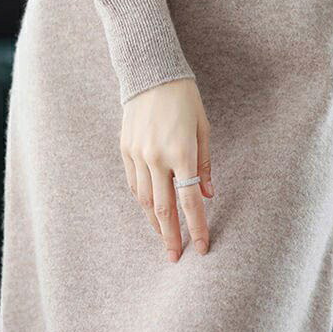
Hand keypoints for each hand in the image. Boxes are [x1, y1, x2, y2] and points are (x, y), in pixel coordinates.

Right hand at [120, 77, 213, 261]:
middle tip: (176, 258)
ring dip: (154, 223)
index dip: (197, 227)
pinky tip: (150, 209)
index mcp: (182, 152)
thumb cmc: (184, 98)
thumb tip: (208, 195)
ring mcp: (138, 155)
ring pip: (145, 201)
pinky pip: (133, 183)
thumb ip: (205, 164)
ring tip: (164, 237)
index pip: (190, 201)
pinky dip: (142, 200)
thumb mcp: (203, 127)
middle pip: (164, 209)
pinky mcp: (125, 149)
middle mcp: (157, 157)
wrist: (151, 73)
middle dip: (171, 237)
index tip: (201, 248)